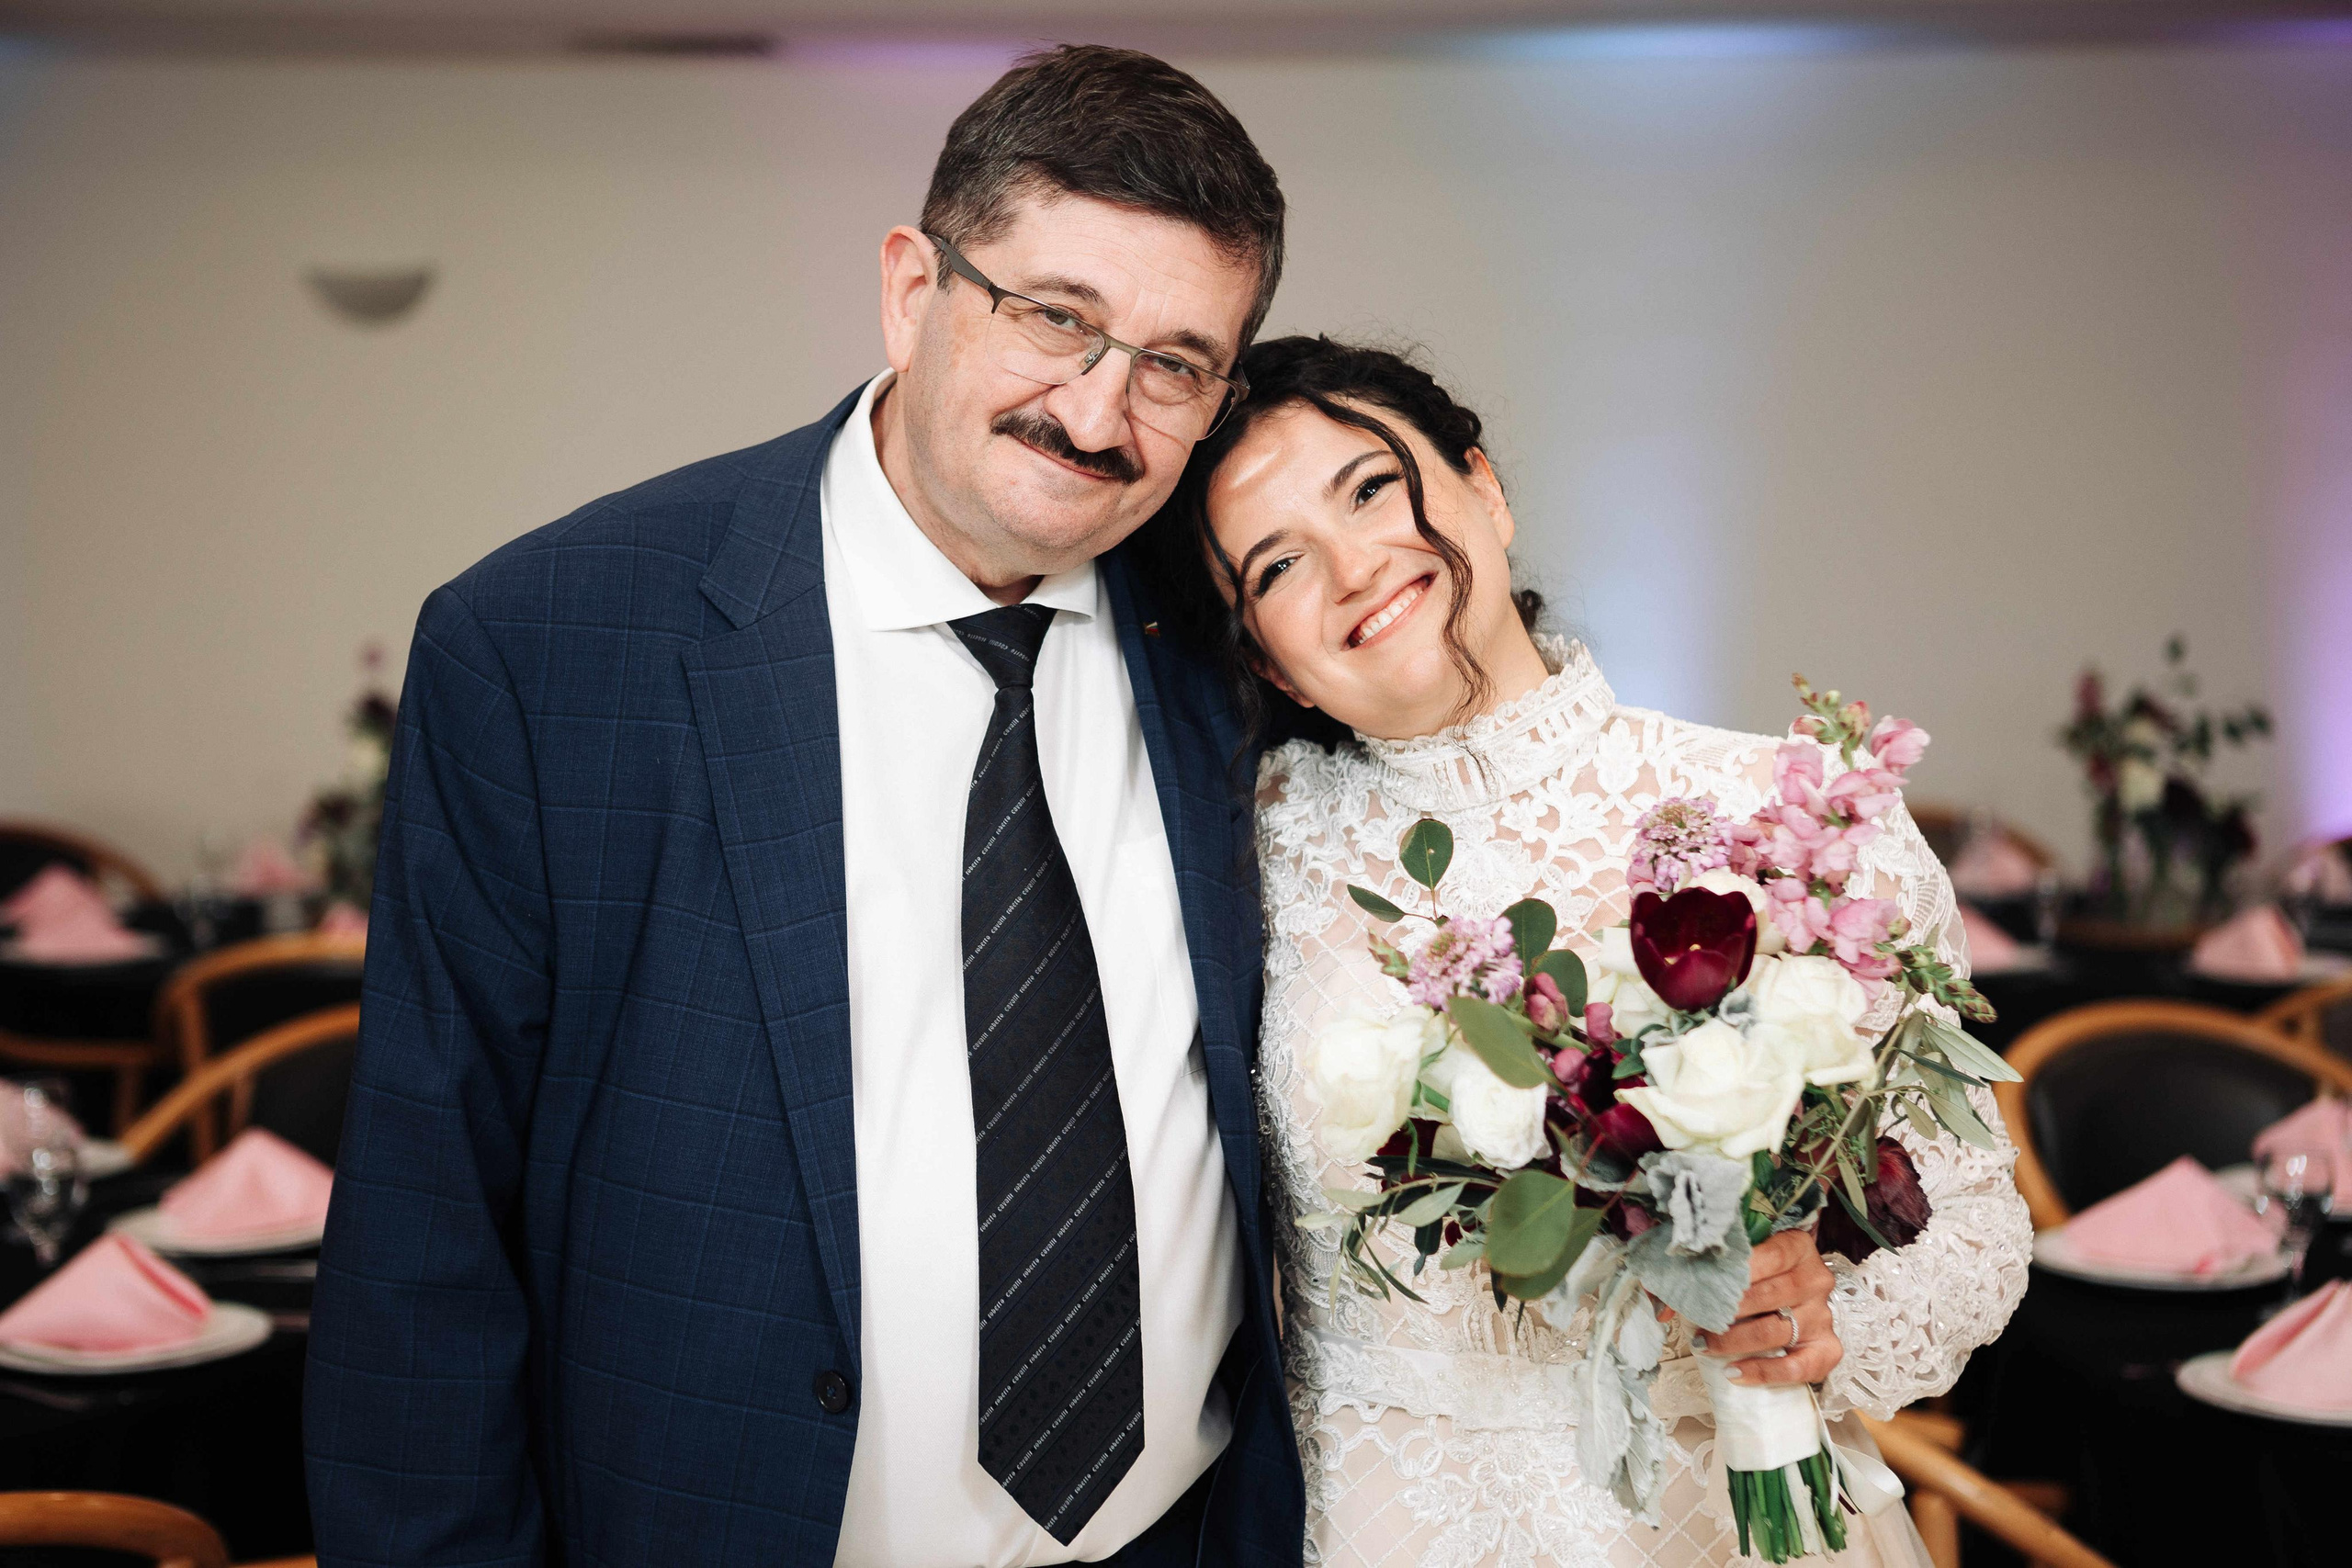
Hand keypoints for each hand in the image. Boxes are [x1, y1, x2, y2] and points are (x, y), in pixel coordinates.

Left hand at [1694, 1230, 1841, 1386]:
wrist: (1794, 1292)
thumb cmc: (1758, 1271)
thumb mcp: (1736, 1257)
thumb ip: (1700, 1269)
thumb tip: (1661, 1308)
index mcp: (1798, 1247)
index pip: (1771, 1256)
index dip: (1737, 1271)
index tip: (1706, 1284)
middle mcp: (1815, 1280)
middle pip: (1769, 1296)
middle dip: (1727, 1311)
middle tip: (1697, 1320)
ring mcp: (1822, 1316)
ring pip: (1775, 1331)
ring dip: (1734, 1342)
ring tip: (1705, 1346)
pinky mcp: (1826, 1349)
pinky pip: (1798, 1367)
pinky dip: (1764, 1372)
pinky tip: (1735, 1373)